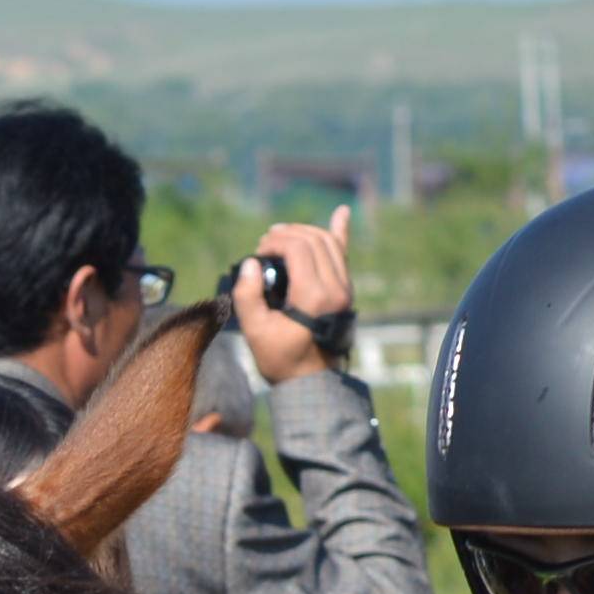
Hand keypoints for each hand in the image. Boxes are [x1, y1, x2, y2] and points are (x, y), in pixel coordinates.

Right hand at [235, 211, 356, 384]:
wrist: (312, 381)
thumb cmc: (281, 359)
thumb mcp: (255, 331)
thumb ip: (248, 296)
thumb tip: (251, 263)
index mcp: (315, 297)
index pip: (298, 248)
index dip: (275, 241)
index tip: (258, 252)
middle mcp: (336, 288)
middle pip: (313, 240)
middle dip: (287, 234)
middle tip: (265, 245)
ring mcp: (345, 288)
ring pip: (328, 242)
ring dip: (304, 232)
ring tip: (281, 236)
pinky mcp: (346, 290)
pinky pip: (343, 254)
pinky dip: (340, 231)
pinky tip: (342, 211)